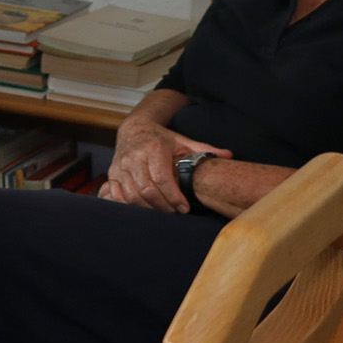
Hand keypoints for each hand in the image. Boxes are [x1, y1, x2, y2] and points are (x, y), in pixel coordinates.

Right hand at [103, 116, 229, 213]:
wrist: (134, 129)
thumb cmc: (161, 139)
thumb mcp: (183, 141)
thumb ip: (204, 150)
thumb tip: (229, 155)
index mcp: (154, 148)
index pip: (161, 178)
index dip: (174, 197)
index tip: (184, 208)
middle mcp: (134, 157)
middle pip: (146, 190)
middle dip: (163, 206)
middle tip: (175, 213)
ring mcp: (120, 166)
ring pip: (132, 195)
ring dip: (148, 208)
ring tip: (163, 211)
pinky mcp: (112, 173)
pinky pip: (117, 195)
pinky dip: (128, 205)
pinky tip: (143, 208)